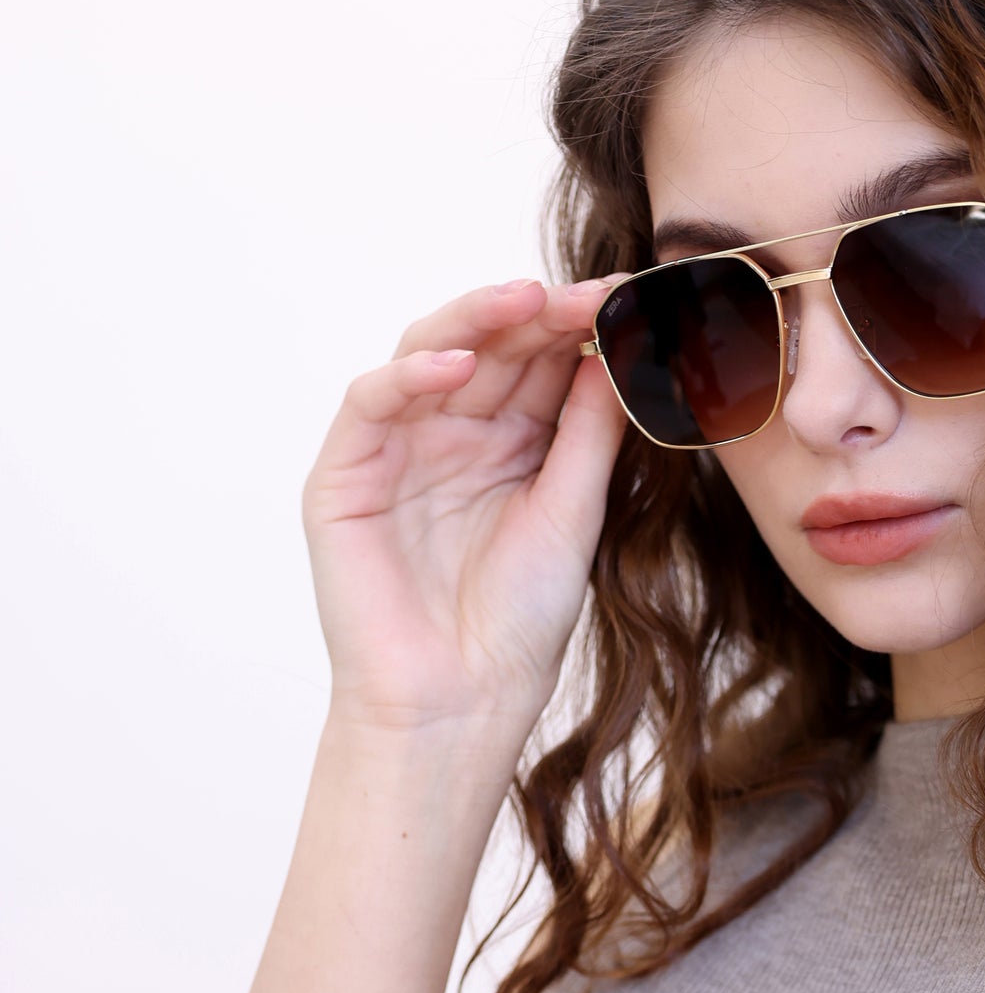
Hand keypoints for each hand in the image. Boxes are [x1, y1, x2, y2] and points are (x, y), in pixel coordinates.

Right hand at [301, 275, 633, 739]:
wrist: (462, 700)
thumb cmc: (519, 620)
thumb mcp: (573, 511)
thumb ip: (590, 432)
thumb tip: (621, 349)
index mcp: (513, 442)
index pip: (542, 362)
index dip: (580, 328)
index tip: (631, 301)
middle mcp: (454, 434)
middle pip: (492, 347)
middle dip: (539, 314)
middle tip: (590, 291)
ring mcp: (399, 448)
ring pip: (429, 354)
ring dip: (476, 321)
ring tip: (527, 301)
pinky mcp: (346, 475)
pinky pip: (373, 404)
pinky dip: (410, 375)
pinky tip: (458, 364)